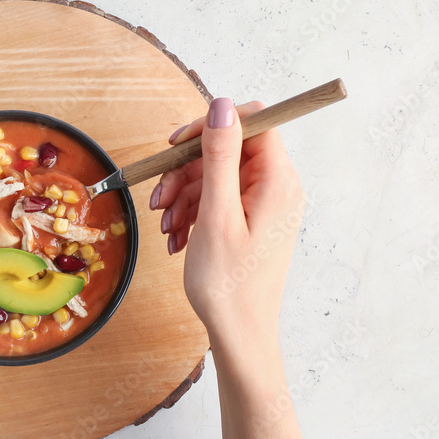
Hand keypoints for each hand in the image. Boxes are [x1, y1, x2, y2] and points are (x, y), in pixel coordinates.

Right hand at [149, 98, 305, 357]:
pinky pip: (220, 199)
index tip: (176, 146)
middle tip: (159, 199)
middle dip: (187, 170)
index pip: (251, 122)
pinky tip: (177, 236)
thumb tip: (222, 105)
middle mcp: (279, 188)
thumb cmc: (229, 284)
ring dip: (184, 195)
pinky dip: (194, 212)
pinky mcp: (254, 221)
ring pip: (218, 175)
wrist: (239, 334)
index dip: (210, 127)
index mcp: (278, 181)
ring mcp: (267, 205)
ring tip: (166, 226)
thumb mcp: (216, 214)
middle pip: (228, 150)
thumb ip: (219, 156)